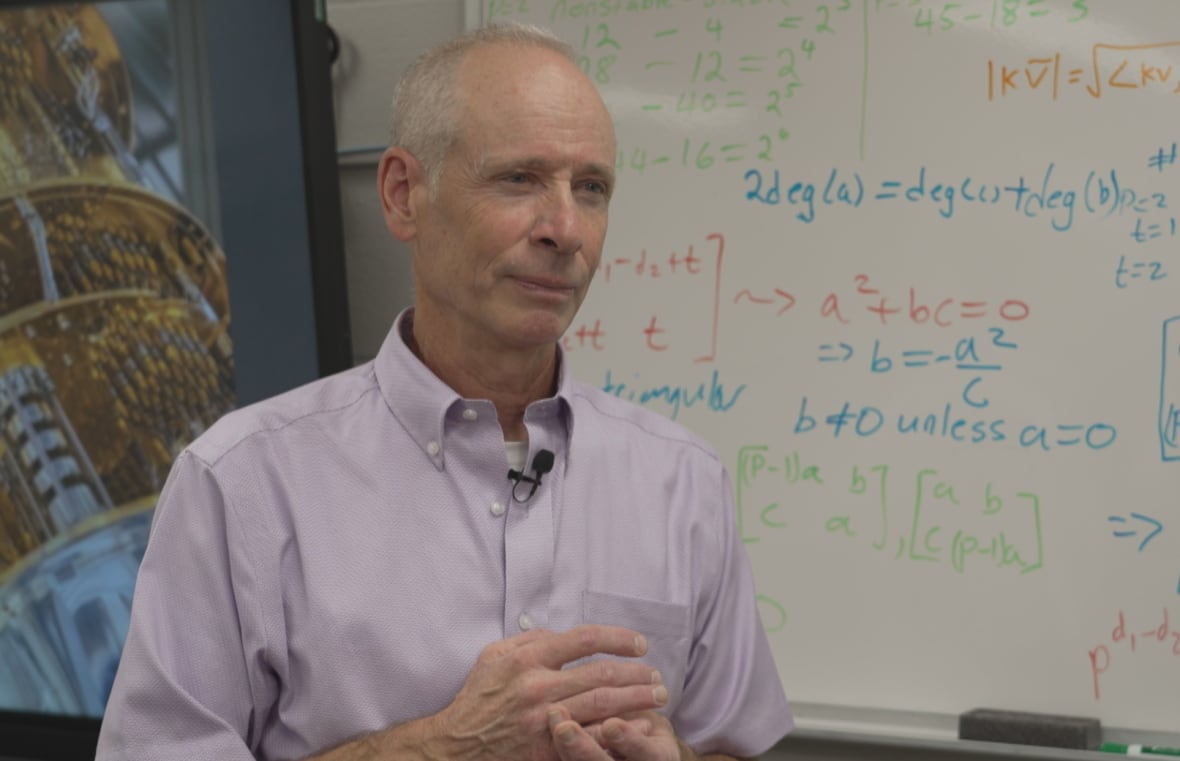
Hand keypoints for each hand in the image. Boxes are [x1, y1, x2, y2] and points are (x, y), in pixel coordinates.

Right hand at [422, 625, 666, 760]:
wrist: (456, 745)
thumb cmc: (477, 697)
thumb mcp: (493, 656)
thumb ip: (529, 640)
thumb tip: (561, 634)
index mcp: (528, 658)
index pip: (585, 639)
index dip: (618, 639)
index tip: (639, 644)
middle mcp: (538, 686)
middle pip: (602, 674)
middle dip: (637, 674)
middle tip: (659, 675)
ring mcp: (544, 720)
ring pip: (603, 705)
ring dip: (636, 700)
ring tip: (658, 697)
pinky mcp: (546, 748)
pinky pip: (590, 737)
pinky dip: (617, 731)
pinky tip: (636, 728)